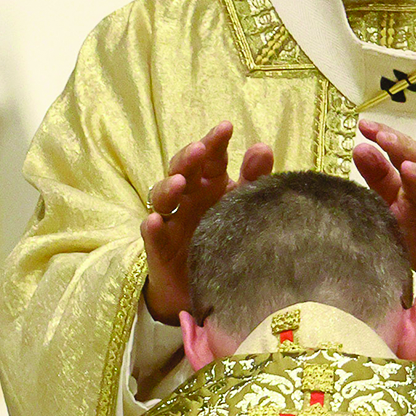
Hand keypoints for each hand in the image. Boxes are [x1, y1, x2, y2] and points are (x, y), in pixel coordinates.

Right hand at [141, 122, 273, 322]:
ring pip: (162, 197)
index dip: (215, 141)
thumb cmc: (225, 237)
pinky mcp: (159, 248)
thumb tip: (263, 146)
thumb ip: (254, 179)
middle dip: (189, 158)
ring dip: (168, 187)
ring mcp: (171, 221)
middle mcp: (187, 197)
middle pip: (182, 169)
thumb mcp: (241, 206)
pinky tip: (156, 221)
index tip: (226, 127)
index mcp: (210, 184)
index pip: (211, 157)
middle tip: (200, 150)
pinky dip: (152, 227)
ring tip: (180, 183)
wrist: (207, 287)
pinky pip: (152, 236)